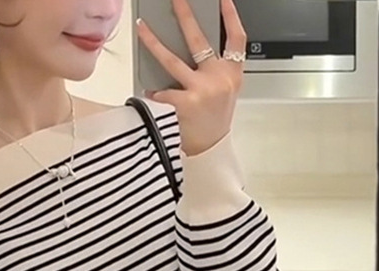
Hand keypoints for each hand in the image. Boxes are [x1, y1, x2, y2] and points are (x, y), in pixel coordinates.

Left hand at [136, 0, 246, 156]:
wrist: (211, 148)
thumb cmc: (215, 119)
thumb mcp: (226, 91)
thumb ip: (217, 69)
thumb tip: (191, 45)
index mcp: (233, 73)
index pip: (237, 38)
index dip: (231, 16)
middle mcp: (219, 78)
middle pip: (199, 39)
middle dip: (185, 15)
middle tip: (176, 0)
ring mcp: (202, 90)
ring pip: (172, 60)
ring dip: (153, 42)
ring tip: (142, 28)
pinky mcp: (186, 103)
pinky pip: (164, 91)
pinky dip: (155, 91)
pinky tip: (151, 90)